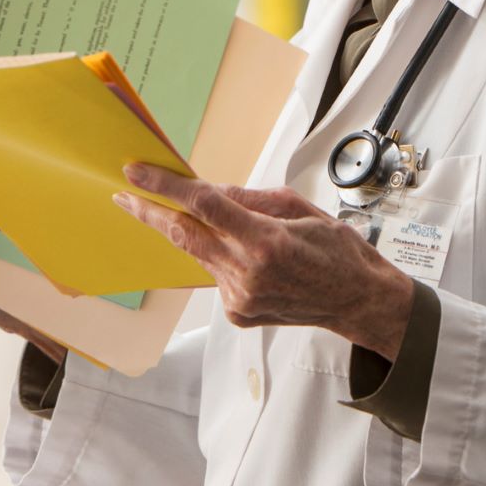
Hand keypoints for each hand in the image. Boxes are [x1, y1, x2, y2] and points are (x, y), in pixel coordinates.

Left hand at [113, 163, 413, 357]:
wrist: (359, 301)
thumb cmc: (338, 250)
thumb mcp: (300, 208)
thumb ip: (250, 199)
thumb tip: (210, 191)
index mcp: (266, 240)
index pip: (204, 205)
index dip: (166, 187)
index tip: (137, 172)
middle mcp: (248, 272)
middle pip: (184, 236)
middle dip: (150, 213)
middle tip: (126, 195)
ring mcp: (240, 298)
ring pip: (199, 256)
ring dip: (193, 235)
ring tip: (194, 218)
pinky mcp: (238, 313)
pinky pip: (216, 276)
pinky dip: (220, 259)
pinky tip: (246, 257)